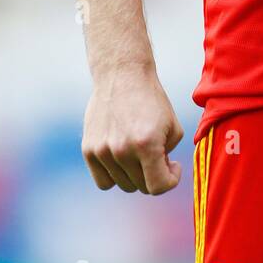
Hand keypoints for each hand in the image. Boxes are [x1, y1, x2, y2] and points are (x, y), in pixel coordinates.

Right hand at [82, 66, 183, 194]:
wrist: (122, 75)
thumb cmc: (152, 100)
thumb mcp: (174, 127)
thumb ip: (169, 157)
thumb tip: (159, 174)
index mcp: (146, 144)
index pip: (158, 187)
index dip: (171, 180)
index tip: (173, 165)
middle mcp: (122, 150)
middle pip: (141, 186)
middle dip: (154, 173)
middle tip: (157, 153)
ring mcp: (102, 151)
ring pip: (124, 185)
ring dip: (136, 174)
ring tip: (140, 152)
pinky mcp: (88, 150)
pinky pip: (103, 182)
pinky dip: (115, 176)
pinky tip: (123, 157)